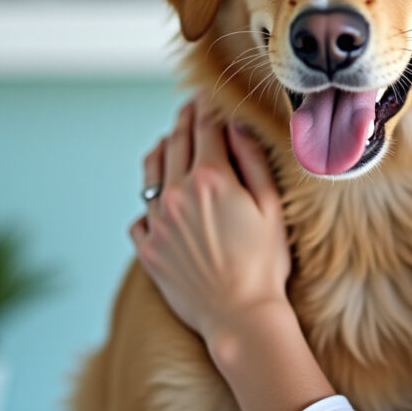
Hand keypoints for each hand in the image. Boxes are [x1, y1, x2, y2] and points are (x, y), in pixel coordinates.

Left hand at [129, 91, 290, 341]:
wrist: (239, 317)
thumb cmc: (265, 263)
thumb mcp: (271, 207)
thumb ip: (252, 161)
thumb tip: (237, 126)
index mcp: (211, 179)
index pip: (205, 127)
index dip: (207, 106)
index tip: (207, 94)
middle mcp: (177, 194)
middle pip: (174, 143)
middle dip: (184, 121)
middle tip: (190, 108)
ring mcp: (157, 222)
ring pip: (150, 172)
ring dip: (161, 151)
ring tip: (168, 142)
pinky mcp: (147, 249)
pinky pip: (140, 214)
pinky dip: (150, 201)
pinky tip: (160, 200)